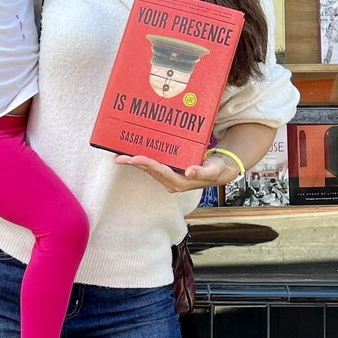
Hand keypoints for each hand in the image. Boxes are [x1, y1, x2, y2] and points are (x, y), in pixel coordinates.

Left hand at [114, 151, 235, 192]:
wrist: (218, 172)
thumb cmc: (216, 169)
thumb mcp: (212, 170)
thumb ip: (202, 171)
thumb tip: (189, 172)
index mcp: (180, 182)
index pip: (160, 171)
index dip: (146, 164)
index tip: (134, 158)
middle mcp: (171, 182)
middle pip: (150, 171)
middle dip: (135, 164)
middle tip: (120, 158)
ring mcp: (169, 178)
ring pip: (149, 170)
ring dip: (135, 163)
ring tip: (120, 157)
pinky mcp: (168, 173)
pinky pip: (152, 167)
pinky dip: (142, 161)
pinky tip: (133, 155)